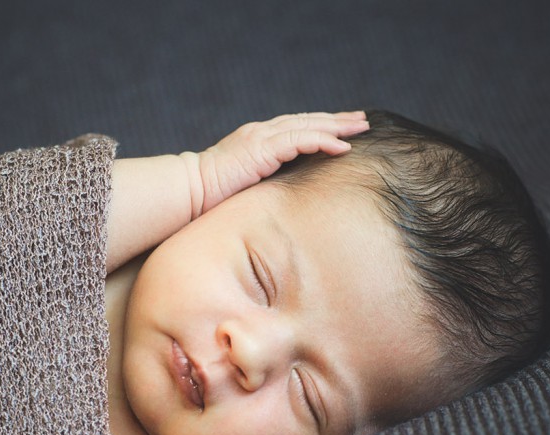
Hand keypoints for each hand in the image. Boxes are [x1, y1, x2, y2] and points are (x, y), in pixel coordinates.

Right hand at [185, 111, 368, 216]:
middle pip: (307, 120)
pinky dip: (323, 141)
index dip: (321, 126)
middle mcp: (260, 133)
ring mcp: (261, 138)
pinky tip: (342, 147)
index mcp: (257, 140)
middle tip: (363, 120)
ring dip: (337, 127)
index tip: (343, 129)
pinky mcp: (262, 149)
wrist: (186, 193)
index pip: (296, 127)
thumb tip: (282, 199)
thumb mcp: (243, 187)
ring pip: (308, 125)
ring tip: (360, 129)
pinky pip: (300, 140)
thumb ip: (262, 184)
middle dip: (336, 120)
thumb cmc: (209, 198)